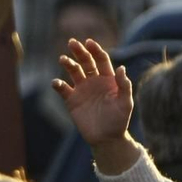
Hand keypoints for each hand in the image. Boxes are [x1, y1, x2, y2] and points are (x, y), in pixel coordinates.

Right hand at [53, 38, 138, 173]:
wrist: (107, 140)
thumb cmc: (119, 121)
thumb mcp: (126, 103)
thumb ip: (124, 86)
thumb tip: (122, 67)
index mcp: (107, 79)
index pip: (101, 59)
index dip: (95, 50)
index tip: (89, 42)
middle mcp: (94, 81)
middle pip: (85, 61)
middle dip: (79, 51)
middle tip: (72, 42)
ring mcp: (82, 89)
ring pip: (73, 71)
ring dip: (68, 63)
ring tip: (62, 59)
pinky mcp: (72, 100)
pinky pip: (63, 89)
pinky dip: (58, 84)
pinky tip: (56, 82)